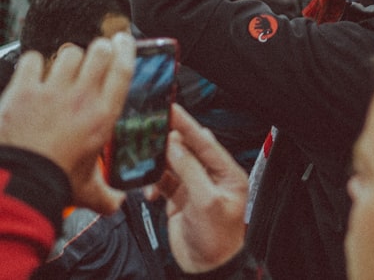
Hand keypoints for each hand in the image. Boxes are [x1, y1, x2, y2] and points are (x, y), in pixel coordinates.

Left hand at [0, 33, 135, 214]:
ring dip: (69, 56)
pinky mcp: (24, 91)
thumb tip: (115, 204)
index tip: (125, 41)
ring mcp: (52, 91)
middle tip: (98, 52)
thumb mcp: (88, 189)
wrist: (18, 184)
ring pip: (68, 52)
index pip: (123, 69)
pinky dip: (34, 63)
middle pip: (99, 51)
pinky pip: (33, 60)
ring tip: (66, 65)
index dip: (127, 49)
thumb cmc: (54, 183)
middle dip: (100, 47)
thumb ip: (107, 195)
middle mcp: (82, 97)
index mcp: (103, 116)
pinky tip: (35, 71)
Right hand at [147, 105, 247, 273]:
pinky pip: (164, 182)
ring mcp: (195, 187)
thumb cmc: (217, 239)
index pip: (206, 142)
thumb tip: (175, 145)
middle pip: (189, 149)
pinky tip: (149, 190)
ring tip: (146, 157)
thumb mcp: (206, 202)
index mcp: (227, 173)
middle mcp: (212, 176)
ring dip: (160, 162)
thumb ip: (190, 171)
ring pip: (174, 164)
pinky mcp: (180, 198)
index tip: (173, 109)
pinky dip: (154, 183)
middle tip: (152, 126)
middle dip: (170, 139)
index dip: (188, 125)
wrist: (207, 267)